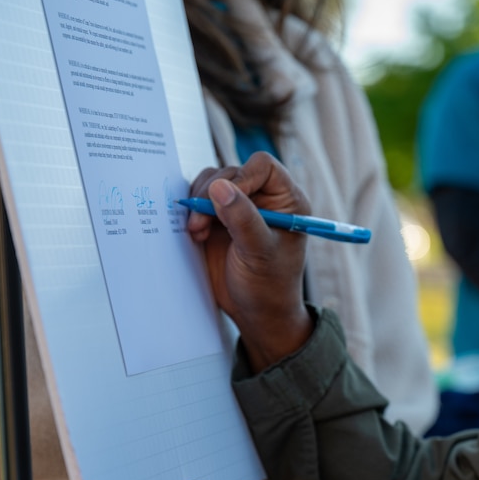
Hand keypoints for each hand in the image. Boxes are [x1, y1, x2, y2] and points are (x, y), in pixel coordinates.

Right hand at [185, 152, 313, 370]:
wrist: (255, 313)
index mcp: (286, 201)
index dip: (241, 176)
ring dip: (199, 201)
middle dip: (212, 193)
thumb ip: (243, 220)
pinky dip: (192, 210)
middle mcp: (263, 198)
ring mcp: (240, 207)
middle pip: (231, 171)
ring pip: (212, 181)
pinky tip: (196, 232)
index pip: (263, 166)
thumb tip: (220, 187)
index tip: (226, 200)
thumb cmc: (269, 286)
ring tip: (198, 229)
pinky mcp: (218, 218)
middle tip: (201, 222)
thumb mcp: (259, 253)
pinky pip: (200, 198)